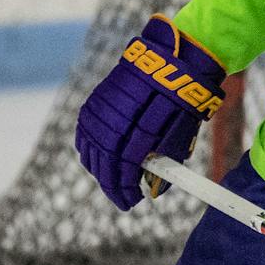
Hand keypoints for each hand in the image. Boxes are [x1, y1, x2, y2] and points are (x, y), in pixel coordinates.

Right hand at [74, 14, 226, 209]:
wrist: (170, 61)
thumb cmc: (180, 102)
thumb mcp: (178, 137)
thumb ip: (163, 164)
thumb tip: (154, 189)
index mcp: (137, 135)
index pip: (124, 173)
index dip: (125, 190)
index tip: (131, 202)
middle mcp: (114, 125)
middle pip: (105, 165)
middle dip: (112, 185)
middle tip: (122, 198)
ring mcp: (101, 113)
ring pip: (91, 150)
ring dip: (99, 169)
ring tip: (111, 181)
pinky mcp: (95, 102)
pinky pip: (85, 133)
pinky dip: (89, 149)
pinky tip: (96, 160)